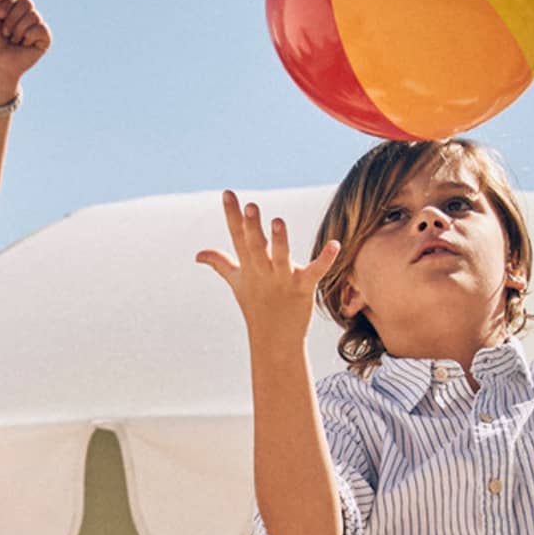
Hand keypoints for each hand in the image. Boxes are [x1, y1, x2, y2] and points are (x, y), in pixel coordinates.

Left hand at [0, 0, 50, 105]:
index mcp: (14, 7)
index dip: (5, 3)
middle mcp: (27, 14)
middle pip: (27, 1)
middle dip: (11, 17)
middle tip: (4, 32)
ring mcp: (37, 26)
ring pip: (33, 15)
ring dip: (17, 29)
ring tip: (13, 40)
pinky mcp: (45, 39)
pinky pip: (41, 28)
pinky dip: (28, 36)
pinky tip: (24, 45)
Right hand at [196, 192, 338, 345]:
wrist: (274, 341)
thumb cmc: (256, 308)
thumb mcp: (236, 282)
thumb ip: (220, 263)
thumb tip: (198, 255)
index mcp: (248, 266)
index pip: (237, 237)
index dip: (232, 215)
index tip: (228, 193)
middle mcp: (263, 271)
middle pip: (255, 246)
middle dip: (252, 227)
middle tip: (251, 206)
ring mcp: (283, 280)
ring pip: (281, 257)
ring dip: (279, 241)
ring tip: (278, 222)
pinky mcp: (303, 288)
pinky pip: (315, 272)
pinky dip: (325, 259)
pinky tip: (335, 245)